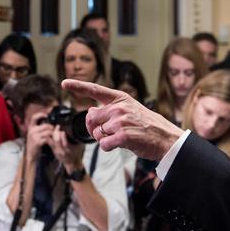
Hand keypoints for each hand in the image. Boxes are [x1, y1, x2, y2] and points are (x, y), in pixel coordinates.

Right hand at [25, 112, 54, 161]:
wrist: (31, 154)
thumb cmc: (34, 144)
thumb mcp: (34, 134)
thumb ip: (39, 128)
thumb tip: (48, 123)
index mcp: (31, 127)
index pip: (34, 117)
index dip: (40, 114)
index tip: (46, 115)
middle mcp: (32, 131)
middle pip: (45, 125)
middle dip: (52, 127)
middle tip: (55, 130)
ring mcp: (34, 136)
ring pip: (47, 131)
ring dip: (53, 134)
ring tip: (55, 135)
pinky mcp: (37, 142)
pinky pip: (47, 138)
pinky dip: (51, 139)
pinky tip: (52, 140)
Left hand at [48, 126, 83, 173]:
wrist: (72, 163)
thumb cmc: (77, 154)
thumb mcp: (81, 146)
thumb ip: (80, 138)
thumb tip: (82, 129)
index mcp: (69, 151)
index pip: (65, 143)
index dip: (63, 136)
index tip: (63, 130)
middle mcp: (62, 151)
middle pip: (57, 141)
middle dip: (57, 132)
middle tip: (58, 126)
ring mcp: (56, 151)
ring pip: (52, 141)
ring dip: (52, 134)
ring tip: (55, 128)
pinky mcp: (53, 150)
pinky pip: (49, 142)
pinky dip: (50, 137)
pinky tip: (51, 132)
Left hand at [61, 79, 183, 161]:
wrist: (165, 138)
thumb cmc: (146, 125)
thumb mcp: (130, 109)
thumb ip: (110, 109)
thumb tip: (90, 112)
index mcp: (120, 98)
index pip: (95, 89)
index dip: (78, 86)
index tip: (64, 83)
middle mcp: (119, 107)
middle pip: (90, 118)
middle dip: (93, 129)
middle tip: (104, 134)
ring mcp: (120, 121)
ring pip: (97, 133)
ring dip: (104, 139)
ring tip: (120, 138)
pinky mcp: (122, 136)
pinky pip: (103, 144)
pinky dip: (108, 148)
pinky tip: (120, 145)